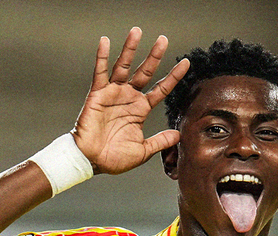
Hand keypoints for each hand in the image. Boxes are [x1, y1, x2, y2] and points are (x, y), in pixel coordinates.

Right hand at [72, 27, 189, 174]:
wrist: (91, 161)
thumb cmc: (113, 158)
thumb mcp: (142, 151)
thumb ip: (160, 141)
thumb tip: (178, 135)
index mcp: (140, 109)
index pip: (161, 89)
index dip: (173, 76)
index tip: (186, 63)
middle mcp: (128, 98)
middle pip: (145, 72)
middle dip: (155, 56)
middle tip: (163, 40)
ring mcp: (113, 93)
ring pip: (124, 66)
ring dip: (130, 49)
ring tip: (136, 32)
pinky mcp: (98, 94)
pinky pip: (100, 72)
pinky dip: (102, 57)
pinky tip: (105, 41)